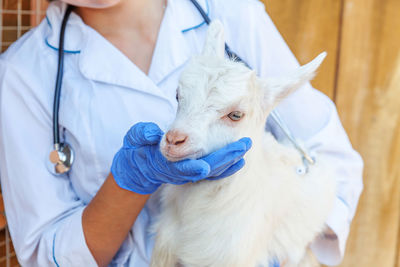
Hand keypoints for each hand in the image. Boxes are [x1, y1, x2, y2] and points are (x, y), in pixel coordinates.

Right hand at [111, 122, 251, 193]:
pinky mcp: (195, 170)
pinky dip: (227, 166)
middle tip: (242, 146)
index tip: (204, 167)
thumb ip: (141, 134)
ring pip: (213, 171)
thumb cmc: (138, 149)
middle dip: (223, 159)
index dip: (192, 168)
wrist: (139, 166)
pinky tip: (240, 158)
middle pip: (204, 170)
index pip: (180, 169)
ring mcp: (189, 172)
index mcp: (164, 165)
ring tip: (244, 147)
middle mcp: (180, 172)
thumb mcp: (135, 139)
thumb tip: (151, 133)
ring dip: (229, 161)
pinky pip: (214, 171)